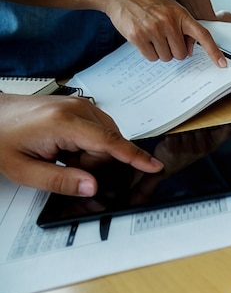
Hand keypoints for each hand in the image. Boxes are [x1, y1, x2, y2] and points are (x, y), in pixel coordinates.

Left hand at [0, 94, 162, 196]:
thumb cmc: (1, 138)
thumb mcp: (24, 170)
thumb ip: (61, 181)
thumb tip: (94, 187)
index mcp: (63, 123)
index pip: (109, 143)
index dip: (134, 157)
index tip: (153, 166)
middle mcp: (77, 108)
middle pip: (109, 145)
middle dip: (93, 163)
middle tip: (63, 164)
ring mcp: (81, 104)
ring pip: (107, 140)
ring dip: (90, 154)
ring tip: (62, 153)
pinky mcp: (81, 106)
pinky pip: (100, 132)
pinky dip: (89, 144)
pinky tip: (67, 145)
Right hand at [100, 0, 227, 65]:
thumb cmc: (147, 2)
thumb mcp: (170, 9)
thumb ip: (183, 28)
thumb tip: (189, 51)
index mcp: (180, 14)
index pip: (203, 35)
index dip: (214, 52)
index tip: (222, 64)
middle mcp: (168, 22)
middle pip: (181, 55)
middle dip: (173, 50)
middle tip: (164, 39)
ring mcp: (153, 29)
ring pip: (166, 58)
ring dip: (160, 52)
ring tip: (153, 36)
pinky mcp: (138, 37)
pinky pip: (152, 58)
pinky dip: (149, 53)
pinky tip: (144, 39)